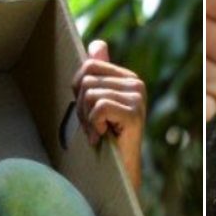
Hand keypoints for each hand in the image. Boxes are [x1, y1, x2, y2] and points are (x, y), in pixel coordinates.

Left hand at [73, 40, 145, 191]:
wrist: (120, 171)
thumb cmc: (106, 138)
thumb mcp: (97, 103)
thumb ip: (99, 73)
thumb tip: (97, 44)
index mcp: (127, 78)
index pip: (89, 65)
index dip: (78, 89)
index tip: (87, 111)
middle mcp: (136, 84)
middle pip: (86, 80)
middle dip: (81, 107)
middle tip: (94, 127)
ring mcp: (137, 98)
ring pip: (90, 94)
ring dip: (87, 120)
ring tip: (99, 133)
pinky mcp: (134, 113)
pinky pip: (98, 108)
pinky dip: (94, 125)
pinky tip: (103, 136)